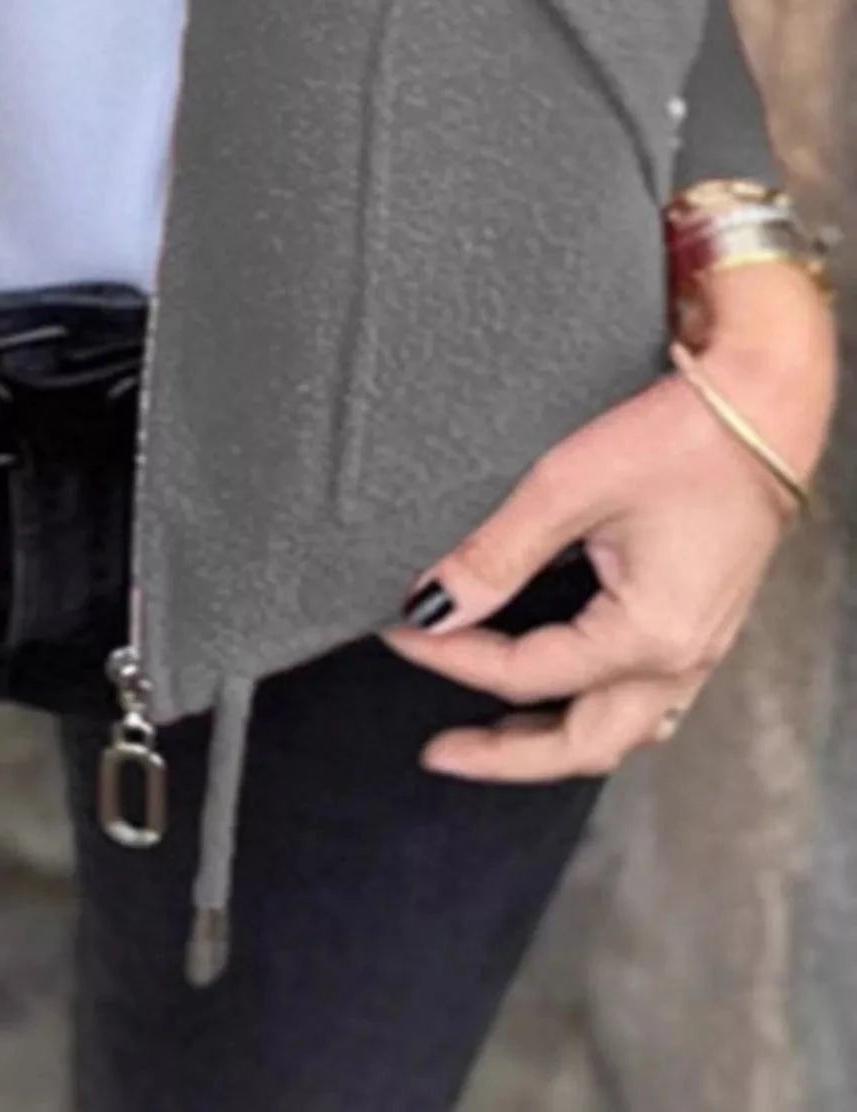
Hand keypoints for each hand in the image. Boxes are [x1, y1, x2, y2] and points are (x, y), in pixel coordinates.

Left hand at [381, 260, 838, 782]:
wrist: (763, 404)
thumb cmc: (675, 438)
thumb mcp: (566, 488)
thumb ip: (495, 556)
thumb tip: (430, 606)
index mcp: (647, 636)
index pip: (524, 673)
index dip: (451, 656)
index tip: (397, 630)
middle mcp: (681, 661)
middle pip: (583, 744)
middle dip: (506, 756)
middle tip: (439, 753)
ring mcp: (701, 650)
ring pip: (621, 733)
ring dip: (554, 743)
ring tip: (494, 737)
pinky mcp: (705, 626)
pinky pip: (650, 703)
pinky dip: (598, 713)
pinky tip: (565, 694)